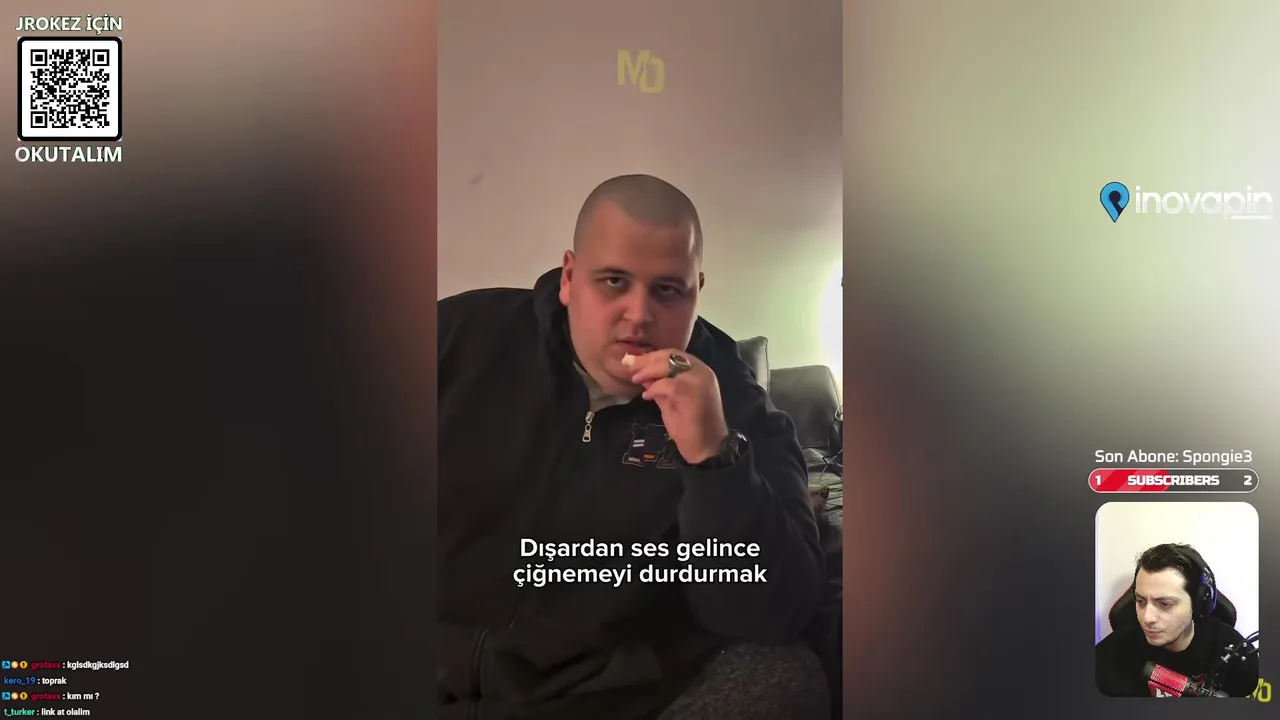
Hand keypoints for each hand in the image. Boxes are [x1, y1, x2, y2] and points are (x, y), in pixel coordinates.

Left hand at [628, 349, 728, 463]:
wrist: (706, 448)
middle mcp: (701, 371)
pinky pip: (668, 384)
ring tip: (635, 379)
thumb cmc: (690, 426)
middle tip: (628, 365)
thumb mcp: (671, 401)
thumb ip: (660, 386)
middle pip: (669, 355)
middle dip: (645, 360)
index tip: (632, 360)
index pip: (672, 354)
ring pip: (668, 365)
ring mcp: (698, 380)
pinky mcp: (692, 392)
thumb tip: (643, 375)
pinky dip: (654, 388)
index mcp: (698, 370)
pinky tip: (646, 396)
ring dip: (648, 371)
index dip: (651, 356)